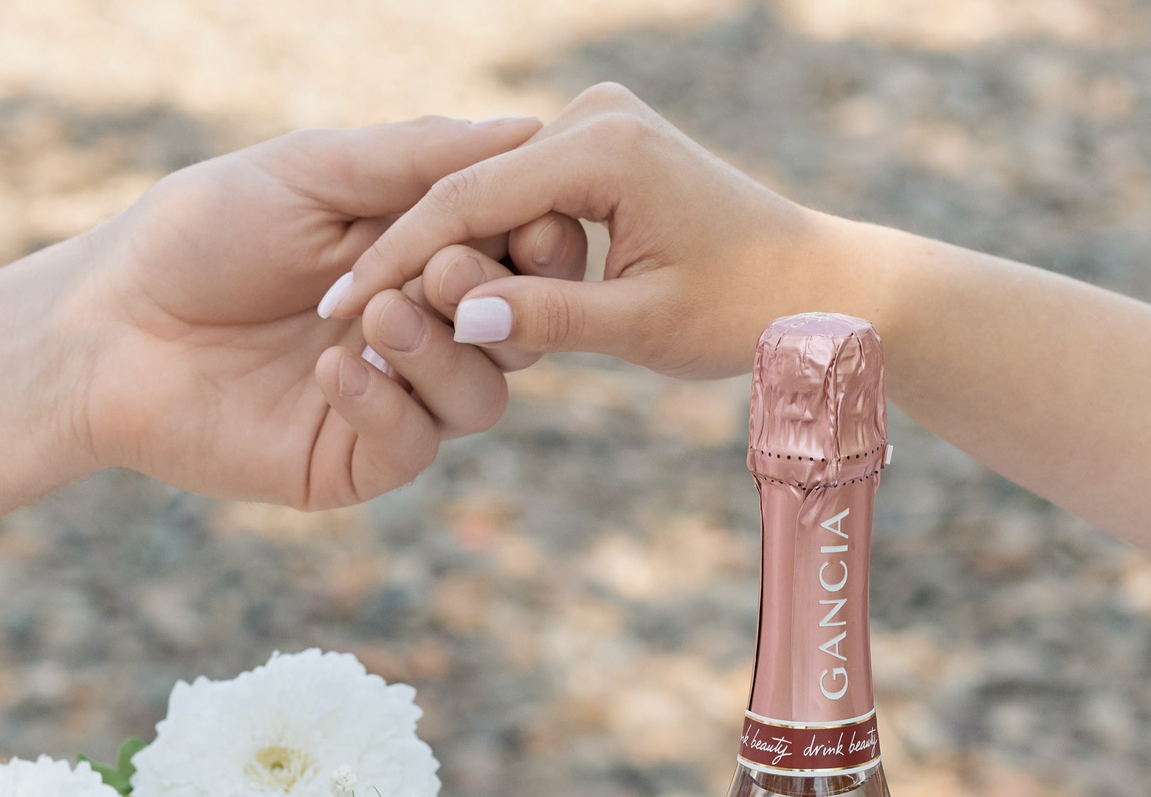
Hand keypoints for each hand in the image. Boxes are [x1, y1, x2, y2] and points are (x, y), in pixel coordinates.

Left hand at [0, 115, 571, 592]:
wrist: (109, 327)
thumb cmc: (200, 234)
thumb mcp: (312, 172)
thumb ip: (418, 158)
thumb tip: (528, 128)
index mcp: (419, 254)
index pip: (520, 254)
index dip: (536, 240)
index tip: (526, 217)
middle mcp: (419, 330)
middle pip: (521, 329)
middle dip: (496, 298)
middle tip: (444, 273)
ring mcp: (392, 401)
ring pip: (482, 395)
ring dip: (441, 351)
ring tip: (373, 316)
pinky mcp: (352, 460)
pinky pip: (414, 443)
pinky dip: (387, 402)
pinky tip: (333, 371)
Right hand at [323, 84, 836, 379]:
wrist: (821, 279)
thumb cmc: (746, 308)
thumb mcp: (645, 326)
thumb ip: (552, 318)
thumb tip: (464, 320)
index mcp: (603, 147)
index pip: (466, 204)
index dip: (396, 263)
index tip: (336, 313)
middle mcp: (595, 117)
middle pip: (465, 188)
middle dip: (399, 254)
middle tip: (329, 316)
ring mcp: (597, 125)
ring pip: (486, 194)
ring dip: (432, 251)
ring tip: (360, 311)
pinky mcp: (600, 148)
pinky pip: (516, 197)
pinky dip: (476, 244)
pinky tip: (422, 291)